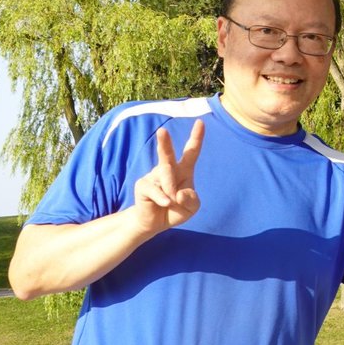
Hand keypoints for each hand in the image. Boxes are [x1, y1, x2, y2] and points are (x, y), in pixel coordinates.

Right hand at [132, 120, 204, 235]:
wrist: (156, 223)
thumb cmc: (176, 209)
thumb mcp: (191, 207)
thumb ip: (191, 199)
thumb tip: (179, 193)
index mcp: (184, 170)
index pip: (191, 151)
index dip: (196, 137)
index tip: (200, 122)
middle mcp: (168, 169)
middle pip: (167, 154)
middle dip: (164, 142)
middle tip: (162, 131)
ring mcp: (153, 176)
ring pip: (165, 176)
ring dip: (171, 189)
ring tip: (172, 201)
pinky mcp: (143, 185)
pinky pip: (154, 190)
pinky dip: (162, 198)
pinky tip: (165, 203)